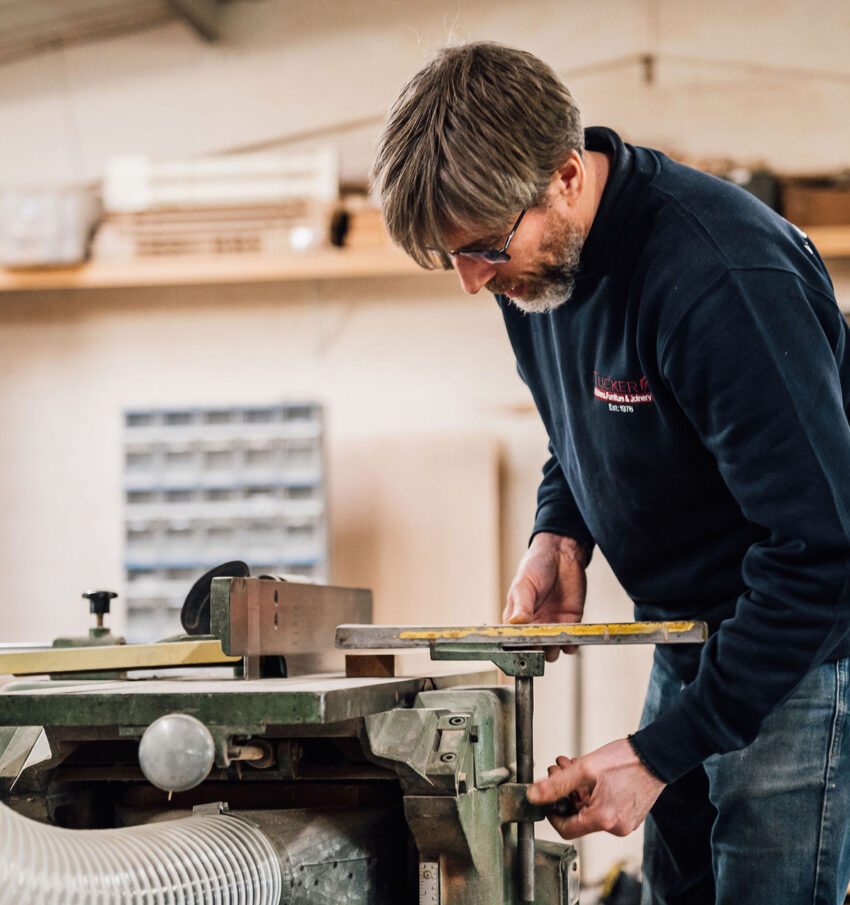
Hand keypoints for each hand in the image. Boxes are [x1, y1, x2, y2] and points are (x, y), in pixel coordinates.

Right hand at [503, 533, 587, 660]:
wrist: (561, 555)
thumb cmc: (536, 566)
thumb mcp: (524, 585)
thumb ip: (522, 606)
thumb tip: (516, 623)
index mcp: (516, 619)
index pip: (512, 643)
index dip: (516, 650)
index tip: (522, 649)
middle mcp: (533, 626)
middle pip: (532, 652)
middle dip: (536, 653)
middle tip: (540, 643)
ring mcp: (551, 626)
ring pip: (551, 653)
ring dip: (553, 650)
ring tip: (554, 638)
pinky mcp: (570, 624)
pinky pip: (571, 644)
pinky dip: (571, 645)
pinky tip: (570, 637)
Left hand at [526, 739, 664, 838]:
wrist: (657, 755)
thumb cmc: (626, 760)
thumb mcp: (585, 768)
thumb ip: (556, 784)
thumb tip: (533, 795)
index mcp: (603, 819)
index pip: (566, 829)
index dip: (551, 812)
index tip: (546, 797)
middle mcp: (615, 827)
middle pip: (578, 816)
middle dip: (564, 792)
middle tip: (559, 770)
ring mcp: (625, 822)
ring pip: (589, 809)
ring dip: (577, 788)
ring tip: (572, 765)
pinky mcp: (630, 815)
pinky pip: (604, 808)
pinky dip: (592, 792)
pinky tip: (588, 774)